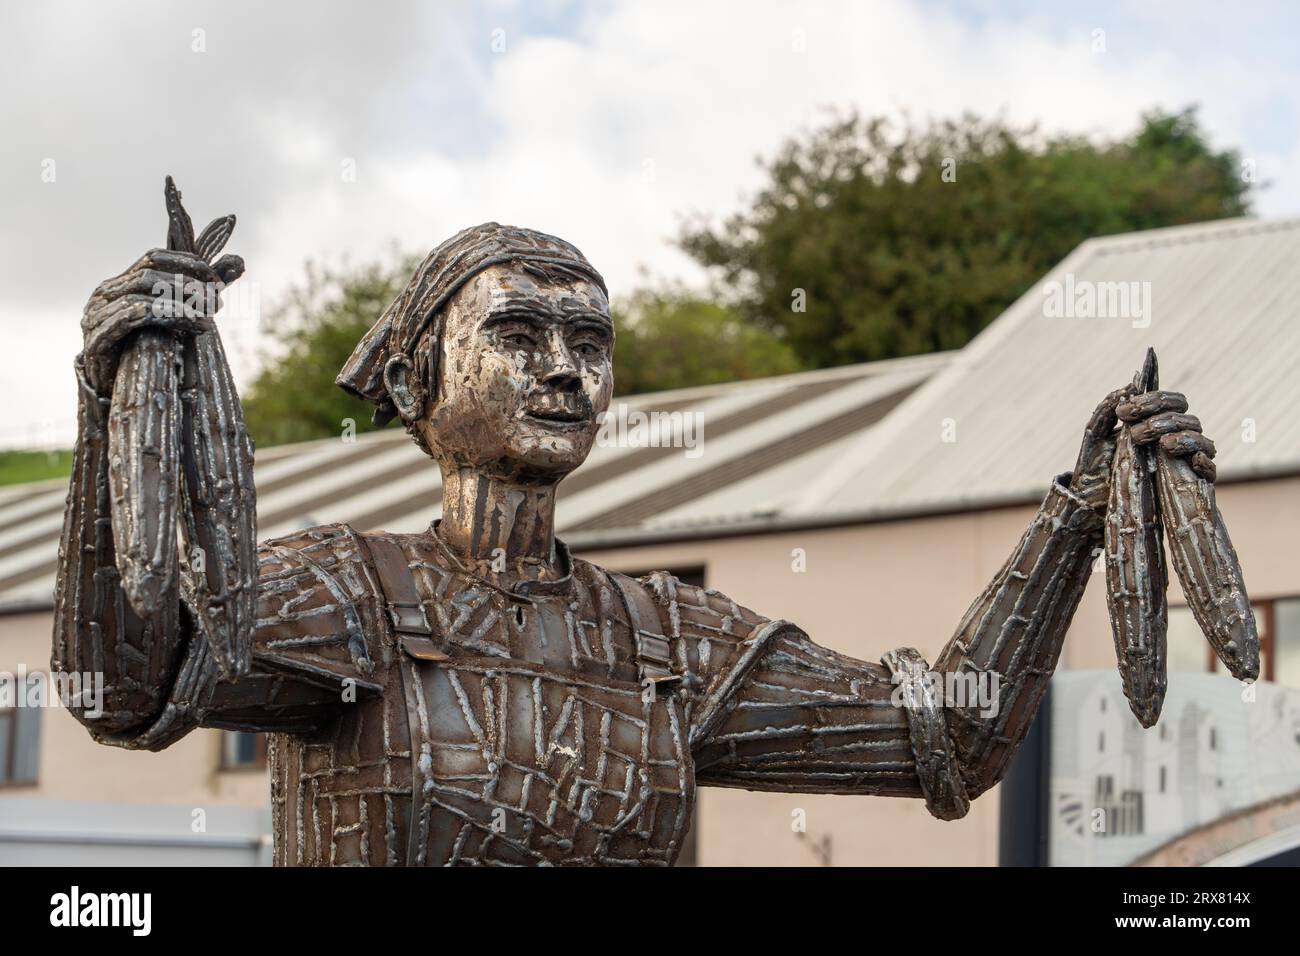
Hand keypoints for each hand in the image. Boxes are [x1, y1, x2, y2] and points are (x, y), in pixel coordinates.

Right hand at [79, 248, 244, 390]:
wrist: (111, 393)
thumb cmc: (144, 354)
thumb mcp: (173, 320)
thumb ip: (202, 292)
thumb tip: (239, 261)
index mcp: (120, 284)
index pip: (153, 258)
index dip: (187, 263)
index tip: (217, 280)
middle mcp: (105, 294)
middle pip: (150, 274)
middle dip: (188, 285)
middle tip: (217, 302)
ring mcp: (97, 315)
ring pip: (143, 292)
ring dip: (182, 303)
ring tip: (210, 317)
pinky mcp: (97, 338)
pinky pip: (135, 316)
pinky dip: (169, 316)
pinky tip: (195, 325)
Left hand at [1069, 385, 1217, 509]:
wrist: (1099, 506)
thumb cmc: (1099, 469)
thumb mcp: (1096, 439)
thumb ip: (1105, 412)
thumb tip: (1127, 387)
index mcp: (1157, 424)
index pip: (1170, 402)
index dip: (1152, 401)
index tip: (1124, 412)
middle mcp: (1176, 437)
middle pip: (1186, 418)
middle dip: (1163, 420)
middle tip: (1135, 433)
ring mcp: (1187, 459)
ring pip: (1200, 439)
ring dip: (1183, 437)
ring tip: (1163, 444)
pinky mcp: (1192, 482)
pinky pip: (1210, 468)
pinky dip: (1203, 461)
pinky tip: (1192, 460)